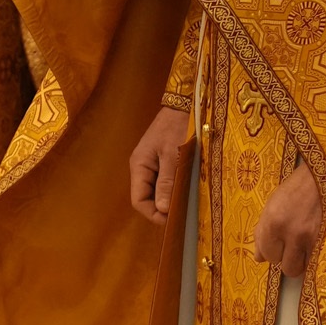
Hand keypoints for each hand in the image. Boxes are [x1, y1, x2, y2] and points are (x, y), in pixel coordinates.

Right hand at [130, 104, 191, 225]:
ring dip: (169, 198)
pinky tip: (187, 190)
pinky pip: (164, 181)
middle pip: (147, 197)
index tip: (172, 220)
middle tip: (183, 214)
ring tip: (186, 203)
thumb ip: (167, 183)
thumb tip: (163, 209)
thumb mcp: (173, 156)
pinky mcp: (163, 160)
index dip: (153, 214)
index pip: (138, 200)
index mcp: (139, 165)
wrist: (185, 104)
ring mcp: (152, 163)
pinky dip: (174, 188)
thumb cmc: (177, 127)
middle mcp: (142, 166)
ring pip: (156, 190)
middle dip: (162, 208)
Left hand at [253, 162, 322, 277]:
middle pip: (283, 266)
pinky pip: (312, 262)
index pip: (266, 255)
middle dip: (283, 258)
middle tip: (285, 246)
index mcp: (273, 223)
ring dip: (296, 262)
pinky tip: (307, 246)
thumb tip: (259, 258)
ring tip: (297, 248)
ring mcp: (309, 238)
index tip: (274, 244)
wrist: (317, 181)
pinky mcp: (323, 240)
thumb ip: (261, 234)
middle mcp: (291, 233)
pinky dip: (308, 258)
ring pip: (298, 268)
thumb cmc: (291, 192)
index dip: (269, 252)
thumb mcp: (270, 209)